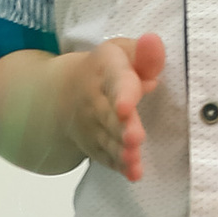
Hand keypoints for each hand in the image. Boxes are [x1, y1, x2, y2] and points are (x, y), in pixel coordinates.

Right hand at [58, 32, 165, 183]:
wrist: (64, 95)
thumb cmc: (107, 69)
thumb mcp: (121, 52)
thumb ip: (142, 53)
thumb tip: (153, 43)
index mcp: (106, 70)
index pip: (114, 81)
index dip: (121, 94)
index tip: (126, 107)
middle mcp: (95, 100)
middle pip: (109, 116)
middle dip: (122, 128)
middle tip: (135, 138)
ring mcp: (93, 126)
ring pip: (107, 140)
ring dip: (121, 151)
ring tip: (134, 160)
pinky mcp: (95, 145)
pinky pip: (106, 157)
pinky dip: (119, 166)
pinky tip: (133, 173)